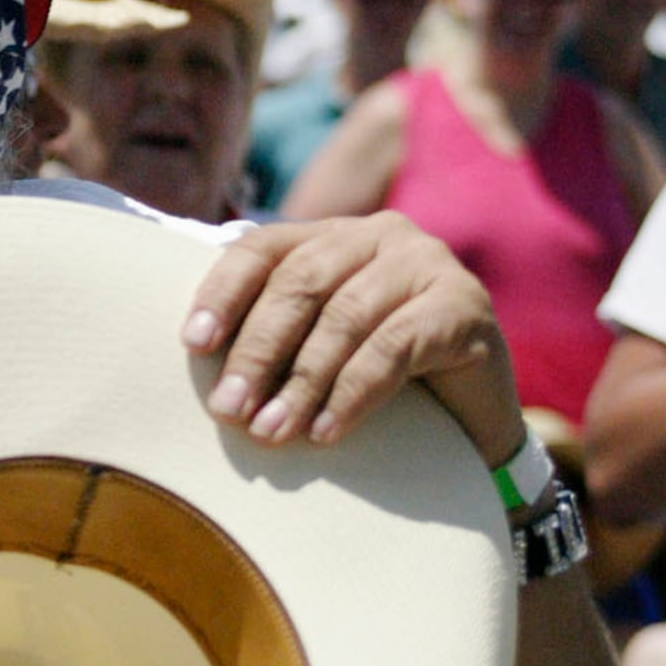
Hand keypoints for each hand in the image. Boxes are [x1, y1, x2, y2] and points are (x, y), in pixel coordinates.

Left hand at [182, 214, 522, 467]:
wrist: (472, 418)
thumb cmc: (375, 380)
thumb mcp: (313, 350)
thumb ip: (270, 339)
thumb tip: (204, 372)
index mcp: (330, 235)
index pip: (262, 248)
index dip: (224, 293)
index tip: (194, 345)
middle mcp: (379, 234)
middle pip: (300, 282)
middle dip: (258, 350)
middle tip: (229, 410)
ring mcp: (427, 262)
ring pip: (345, 316)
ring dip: (302, 381)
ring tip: (272, 431)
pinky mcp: (464, 304)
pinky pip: (394, 346)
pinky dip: (353, 392)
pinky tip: (325, 430)